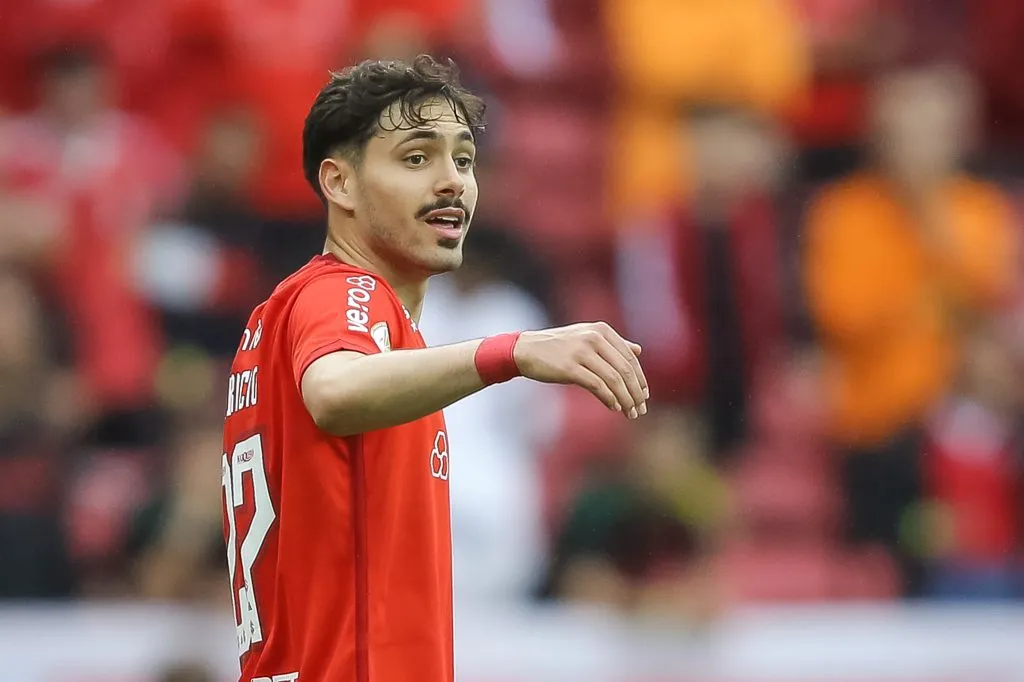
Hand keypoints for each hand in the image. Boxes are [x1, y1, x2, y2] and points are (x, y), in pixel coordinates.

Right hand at [513, 322, 648, 418]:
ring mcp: (581, 352)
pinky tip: (614, 407)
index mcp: (601, 330)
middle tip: (641, 409)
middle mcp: (593, 338)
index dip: (640, 379)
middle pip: (624, 370)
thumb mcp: (586, 337)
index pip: (630, 358)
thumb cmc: (557, 346)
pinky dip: (609, 398)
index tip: (644, 396)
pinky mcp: (569, 367)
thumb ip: (613, 344)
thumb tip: (638, 351)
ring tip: (630, 412)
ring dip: (625, 399)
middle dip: (635, 392)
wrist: (525, 350)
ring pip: (613, 379)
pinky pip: (597, 386)